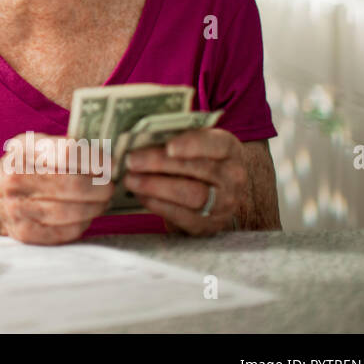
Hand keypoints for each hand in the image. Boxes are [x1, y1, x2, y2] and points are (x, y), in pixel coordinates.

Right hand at [0, 132, 114, 243]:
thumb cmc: (23, 171)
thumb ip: (64, 148)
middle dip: (100, 188)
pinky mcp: (22, 232)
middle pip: (73, 184)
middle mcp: (14, 177)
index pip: (68, 152)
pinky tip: (84, 218)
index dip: (96, 160)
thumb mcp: (34, 148)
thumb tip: (106, 159)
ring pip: (71, 211)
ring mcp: (16, 206)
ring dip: (94, 208)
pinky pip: (63, 232)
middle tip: (110, 188)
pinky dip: (81, 226)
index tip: (110, 166)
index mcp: (22, 149)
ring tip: (101, 203)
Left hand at [121, 128, 246, 235]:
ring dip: (156, 187)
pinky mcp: (210, 224)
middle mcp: (233, 176)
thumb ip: (174, 138)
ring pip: (192, 195)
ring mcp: (225, 203)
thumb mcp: (193, 144)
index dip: (193, 145)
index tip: (169, 147)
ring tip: (130, 179)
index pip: (216, 144)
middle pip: (199, 169)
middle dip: (161, 164)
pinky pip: (183, 216)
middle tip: (131, 160)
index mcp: (230, 149)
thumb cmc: (196, 160)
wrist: (217, 193)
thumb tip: (138, 139)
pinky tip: (141, 195)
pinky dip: (158, 205)